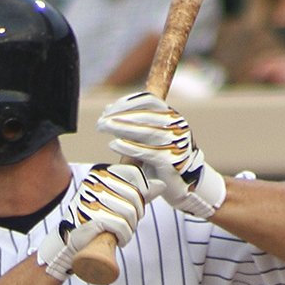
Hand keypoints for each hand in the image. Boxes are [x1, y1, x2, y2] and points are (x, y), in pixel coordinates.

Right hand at [35, 162, 148, 280]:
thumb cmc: (95, 221)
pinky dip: (124, 236)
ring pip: (130, 212)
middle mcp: (95, 182)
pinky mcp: (92, 216)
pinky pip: (120, 225)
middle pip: (135, 195)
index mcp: (100, 173)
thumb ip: (138, 192)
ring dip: (131, 228)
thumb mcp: (117, 201)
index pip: (134, 174)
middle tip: (128, 224)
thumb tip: (161, 184)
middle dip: (137, 214)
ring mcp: (92, 199)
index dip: (142, 192)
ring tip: (122, 233)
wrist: (69, 242)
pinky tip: (119, 240)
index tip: (135, 207)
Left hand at [96, 91, 226, 218]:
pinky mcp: (170, 161)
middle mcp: (176, 126)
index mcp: (172, 116)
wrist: (185, 183)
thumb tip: (110, 111)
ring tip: (103, 127)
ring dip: (120, 127)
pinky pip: (147, 152)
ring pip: (145, 131)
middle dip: (119, 116)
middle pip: (144, 115)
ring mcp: (175, 143)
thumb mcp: (154, 136)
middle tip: (100, 122)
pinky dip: (128, 147)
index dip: (126, 103)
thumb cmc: (163, 157)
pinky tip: (114, 145)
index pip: (149, 101)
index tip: (108, 110)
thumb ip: (138, 124)